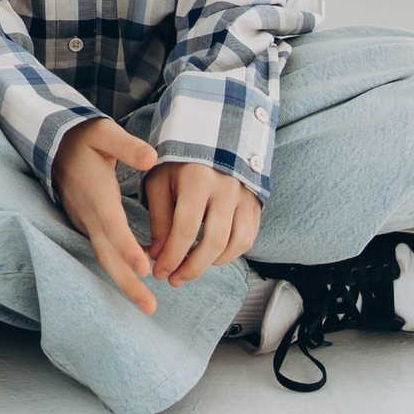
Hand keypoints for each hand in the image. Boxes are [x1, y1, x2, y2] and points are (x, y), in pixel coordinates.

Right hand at [50, 115, 161, 314]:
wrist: (52, 141)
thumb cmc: (82, 136)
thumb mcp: (104, 132)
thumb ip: (128, 147)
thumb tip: (151, 158)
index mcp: (96, 192)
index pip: (112, 225)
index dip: (127, 247)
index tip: (145, 268)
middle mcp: (88, 212)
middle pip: (106, 254)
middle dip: (127, 283)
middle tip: (149, 307)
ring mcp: (84, 220)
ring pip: (103, 256)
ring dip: (123, 281)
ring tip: (146, 303)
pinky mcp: (85, 223)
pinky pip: (102, 249)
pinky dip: (118, 267)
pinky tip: (137, 278)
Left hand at [143, 159, 261, 284]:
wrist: (212, 134)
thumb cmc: (178, 160)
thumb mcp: (159, 180)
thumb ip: (159, 217)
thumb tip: (158, 254)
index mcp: (197, 179)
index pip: (185, 230)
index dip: (172, 257)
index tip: (160, 271)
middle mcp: (226, 188)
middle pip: (213, 243)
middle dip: (191, 268)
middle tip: (174, 279)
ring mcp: (245, 196)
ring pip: (234, 244)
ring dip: (210, 265)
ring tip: (190, 270)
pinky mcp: (255, 203)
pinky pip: (247, 238)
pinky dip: (230, 254)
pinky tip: (211, 257)